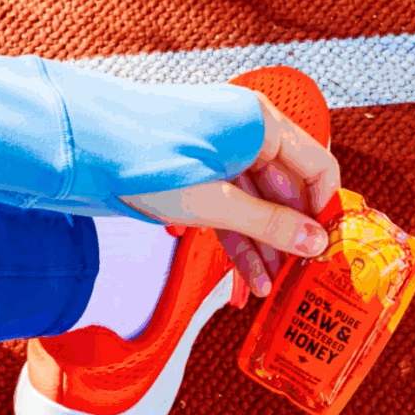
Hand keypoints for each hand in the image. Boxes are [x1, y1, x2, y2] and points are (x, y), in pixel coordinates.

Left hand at [121, 90, 340, 297]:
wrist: (86, 146)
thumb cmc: (147, 159)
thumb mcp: (217, 203)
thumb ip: (270, 224)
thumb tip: (316, 242)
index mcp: (260, 124)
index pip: (317, 166)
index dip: (325, 210)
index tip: (328, 249)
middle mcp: (246, 135)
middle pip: (287, 191)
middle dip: (292, 238)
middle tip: (301, 279)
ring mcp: (221, 156)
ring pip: (257, 207)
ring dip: (265, 248)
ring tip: (272, 290)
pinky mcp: (199, 176)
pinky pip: (231, 210)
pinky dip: (239, 241)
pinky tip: (249, 279)